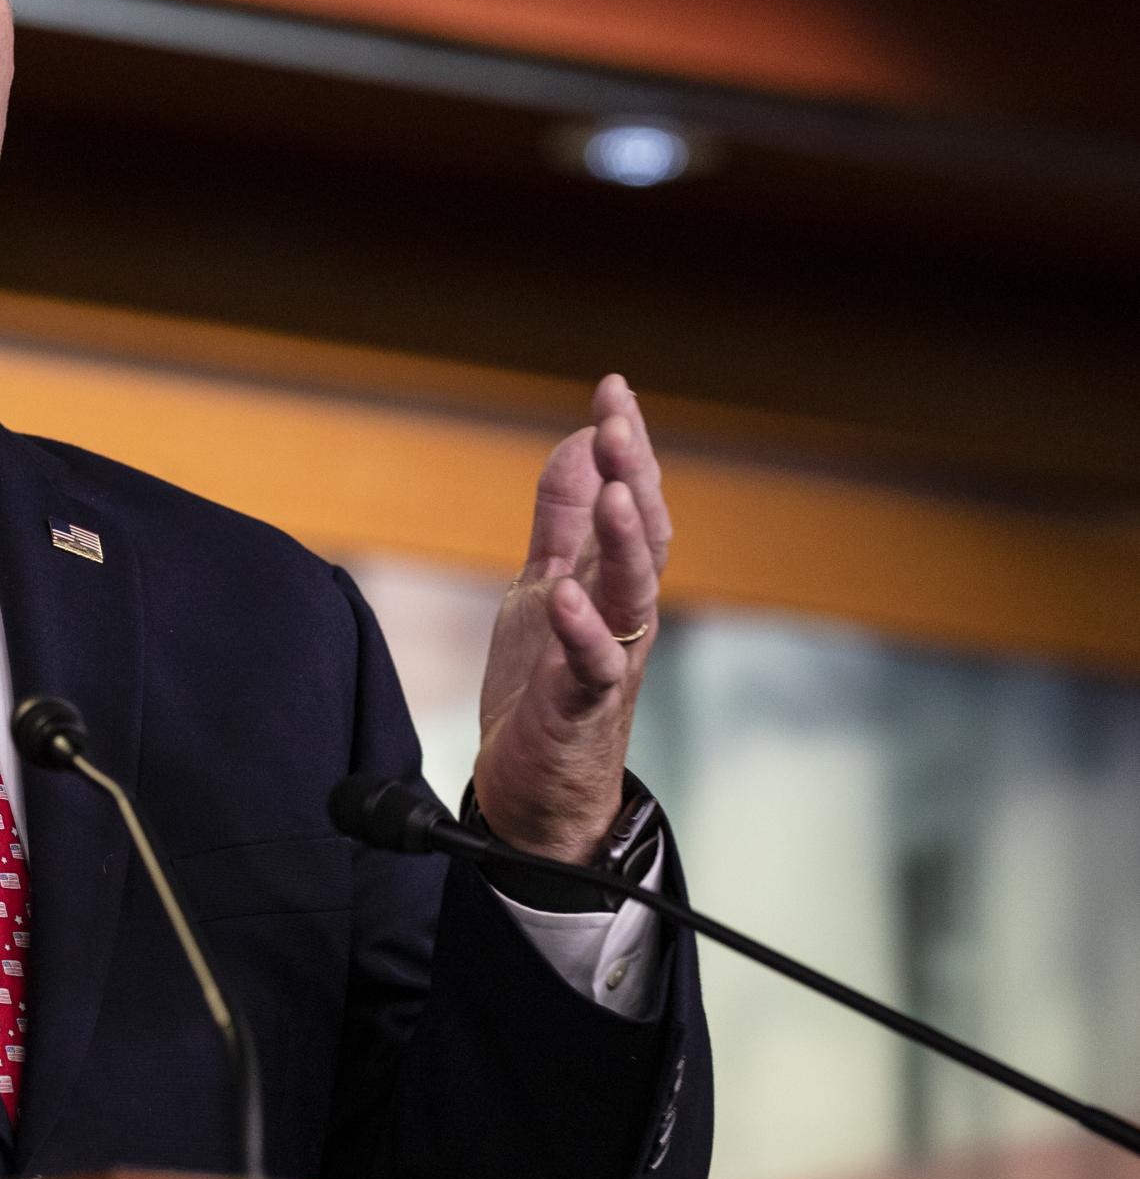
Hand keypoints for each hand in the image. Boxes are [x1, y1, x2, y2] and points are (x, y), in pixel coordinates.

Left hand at [472, 374, 672, 863]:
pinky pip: (589, 665)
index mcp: (612, 582)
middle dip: (634, 476)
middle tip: (620, 419)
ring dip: (624, 541)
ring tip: (616, 488)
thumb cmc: (546, 686)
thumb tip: (580, 439)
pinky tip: (563, 594)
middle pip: (642, 536)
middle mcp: (622, 616)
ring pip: (630, 593)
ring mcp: (607, 660)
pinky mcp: (579, 707)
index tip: (613, 386)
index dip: (626, 445)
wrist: (536, 793)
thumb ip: (563, 518)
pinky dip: (579, 629)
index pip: (630, 501)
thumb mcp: (544, 584)